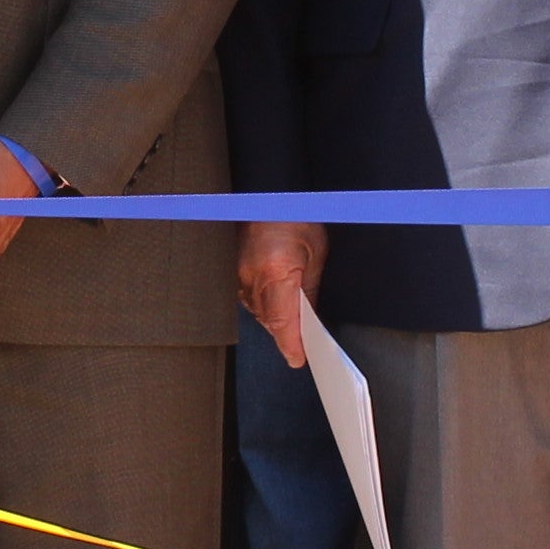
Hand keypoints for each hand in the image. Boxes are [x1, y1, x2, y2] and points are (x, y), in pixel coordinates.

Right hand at [241, 221, 326, 358]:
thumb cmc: (296, 213)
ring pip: (258, 311)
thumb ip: (310, 288)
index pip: (282, 320)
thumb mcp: (315, 253)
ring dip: (276, 321)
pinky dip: (264, 305)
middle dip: (286, 334)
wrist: (270, 189)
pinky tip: (277, 303)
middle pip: (269, 320)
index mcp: (276, 270)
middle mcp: (252, 276)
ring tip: (294, 324)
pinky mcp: (234, 269)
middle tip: (304, 346)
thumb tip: (310, 317)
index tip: (299, 359)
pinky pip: (249, 298)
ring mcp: (239, 273)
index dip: (291, 343)